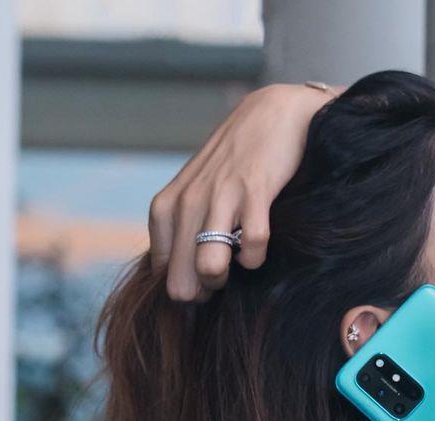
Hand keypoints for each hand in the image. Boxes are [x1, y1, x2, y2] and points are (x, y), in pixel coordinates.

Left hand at [148, 82, 331, 301]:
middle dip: (204, 290)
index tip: (205, 274)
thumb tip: (183, 286)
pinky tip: (258, 246)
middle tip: (223, 275)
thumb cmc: (233, 165)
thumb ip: (182, 234)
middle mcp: (187, 203)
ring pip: (209, 268)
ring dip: (227, 278)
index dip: (187, 285)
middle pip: (182, 283)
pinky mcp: (253, 192)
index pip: (162, 275)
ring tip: (238, 262)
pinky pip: (252, 249)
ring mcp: (219, 197)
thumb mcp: (195, 195)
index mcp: (166, 208)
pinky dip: (257, 257)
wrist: (272, 115)